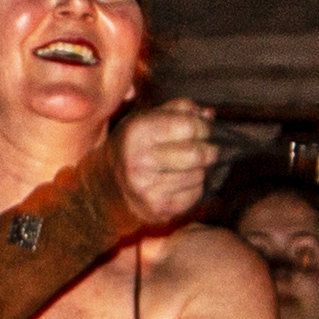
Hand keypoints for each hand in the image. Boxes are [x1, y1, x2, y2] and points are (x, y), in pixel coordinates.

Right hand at [111, 99, 221, 231]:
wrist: (108, 185)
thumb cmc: (136, 145)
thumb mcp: (148, 118)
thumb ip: (180, 110)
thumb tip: (209, 115)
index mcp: (137, 132)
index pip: (190, 127)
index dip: (203, 127)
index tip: (203, 130)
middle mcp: (139, 161)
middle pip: (197, 154)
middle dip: (209, 150)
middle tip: (207, 149)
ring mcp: (147, 188)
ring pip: (199, 175)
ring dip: (200, 170)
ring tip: (188, 166)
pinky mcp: (158, 208)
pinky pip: (195, 194)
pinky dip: (194, 187)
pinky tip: (181, 182)